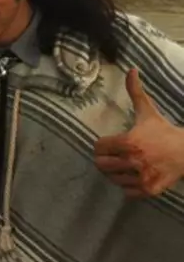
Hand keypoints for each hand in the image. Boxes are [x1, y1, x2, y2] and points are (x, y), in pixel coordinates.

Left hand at [94, 68, 183, 197]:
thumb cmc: (162, 130)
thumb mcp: (147, 111)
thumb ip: (135, 91)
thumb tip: (131, 69)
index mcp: (128, 142)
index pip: (98, 148)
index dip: (101, 145)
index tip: (109, 144)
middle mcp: (133, 160)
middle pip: (101, 165)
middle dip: (105, 160)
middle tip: (113, 157)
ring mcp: (141, 176)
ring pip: (113, 179)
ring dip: (115, 174)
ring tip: (124, 166)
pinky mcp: (149, 189)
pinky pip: (127, 192)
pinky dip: (127, 186)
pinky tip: (134, 176)